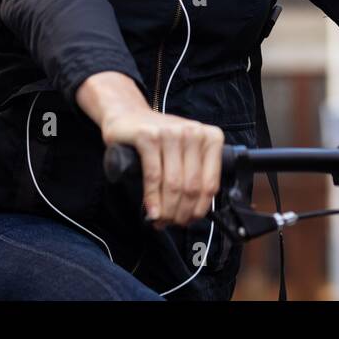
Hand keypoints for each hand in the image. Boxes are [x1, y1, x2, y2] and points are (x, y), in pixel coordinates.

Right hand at [77, 71, 223, 228]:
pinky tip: (151, 211)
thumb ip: (194, 173)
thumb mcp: (184, 151)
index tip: (189, 221)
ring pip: (174, 184)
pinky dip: (152, 198)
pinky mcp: (148, 136)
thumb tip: (195, 212)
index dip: (199, 208)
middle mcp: (194, 132)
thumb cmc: (158, 138)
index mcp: (210, 137)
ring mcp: (171, 133)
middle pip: (191, 186)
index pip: (210, 183)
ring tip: (159, 220)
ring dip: (166, 209)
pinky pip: (154, 176)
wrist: (127, 114)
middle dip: (181, 212)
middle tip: (170, 224)